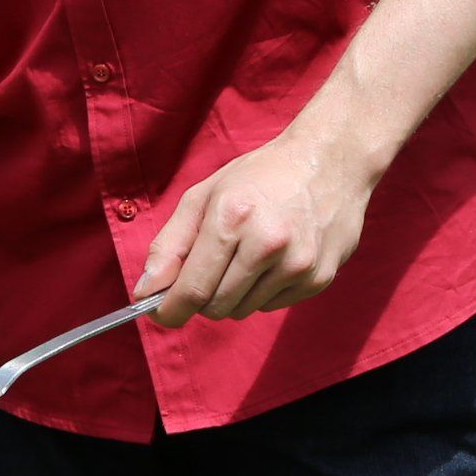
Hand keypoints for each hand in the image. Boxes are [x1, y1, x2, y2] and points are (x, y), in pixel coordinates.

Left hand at [133, 119, 379, 325]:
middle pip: (216, 306)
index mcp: (232, 218)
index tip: (160, 313)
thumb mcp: (204, 196)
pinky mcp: (319, 278)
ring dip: (233, 294)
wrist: (330, 162)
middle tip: (208, 268)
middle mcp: (269, 243)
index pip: (192, 289)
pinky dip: (262, 292)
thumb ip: (170, 245)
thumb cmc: (259, 177)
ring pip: (243, 310)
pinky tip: (273, 260)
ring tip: (245, 256)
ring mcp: (299, 264)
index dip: (170, 309)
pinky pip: (271, 306)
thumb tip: (145, 291)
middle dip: (202, 297)